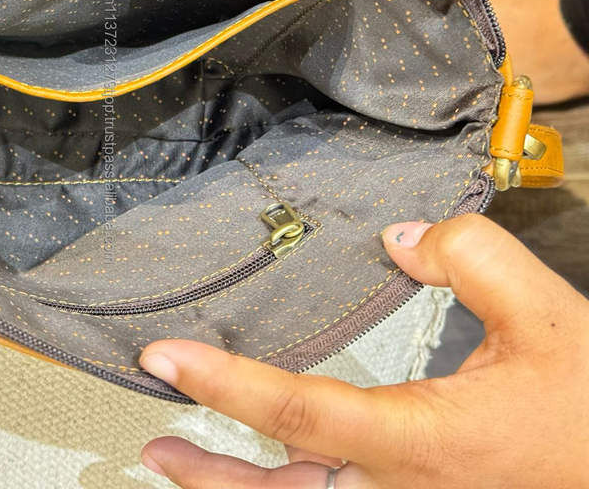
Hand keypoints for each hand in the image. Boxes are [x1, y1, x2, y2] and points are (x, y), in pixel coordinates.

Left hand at [138, 214, 588, 487]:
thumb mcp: (549, 316)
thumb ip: (471, 256)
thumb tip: (402, 240)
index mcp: (427, 443)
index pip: (301, 411)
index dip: (224, 383)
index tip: (164, 358)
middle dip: (209, 475)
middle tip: (156, 441)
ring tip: (179, 466)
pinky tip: (274, 473)